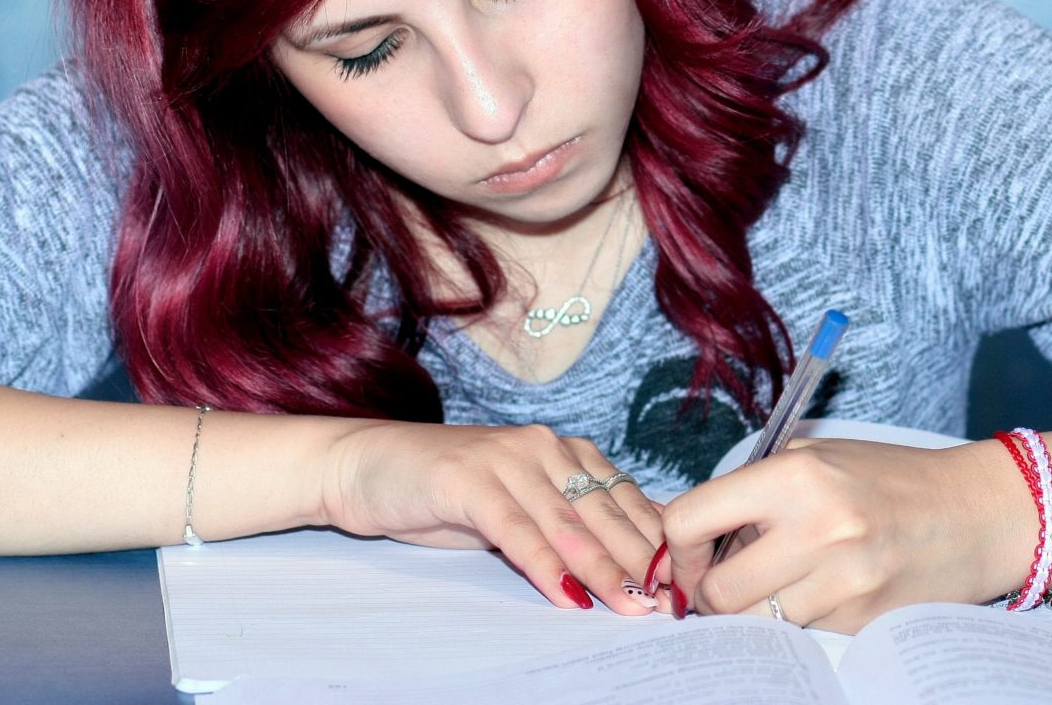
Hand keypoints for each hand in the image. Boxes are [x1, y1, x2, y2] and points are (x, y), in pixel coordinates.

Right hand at [318, 420, 666, 614]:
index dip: (657, 543)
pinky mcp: (468, 479)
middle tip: (671, 605)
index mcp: (563, 449)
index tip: (685, 584)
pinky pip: (518, 530)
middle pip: (605, 512)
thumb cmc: (445, 494)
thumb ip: (565, 525)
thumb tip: (628, 564)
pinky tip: (568, 596)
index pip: (624, 498)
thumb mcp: (516, 507)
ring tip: (633, 606)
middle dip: (642, 562)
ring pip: (568, 522)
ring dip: (604, 570)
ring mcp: (506, 458)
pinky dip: (546, 566)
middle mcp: (543, 445)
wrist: (366, 465)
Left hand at [661, 438, 1031, 632]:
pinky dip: (799, 621)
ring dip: (753, 612)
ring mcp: (844, 582)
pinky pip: (803, 634)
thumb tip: (687, 536)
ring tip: (774, 585)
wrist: (977, 512)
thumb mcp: (815, 459)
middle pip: (717, 592)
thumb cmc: (889, 479)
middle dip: (707, 595)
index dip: (678, 548)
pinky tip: (821, 593)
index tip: (689, 557)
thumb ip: (752, 492)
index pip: (691, 520)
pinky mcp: (864, 621)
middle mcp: (817, 529)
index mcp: (795, 476)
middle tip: (719, 587)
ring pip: (757, 623)